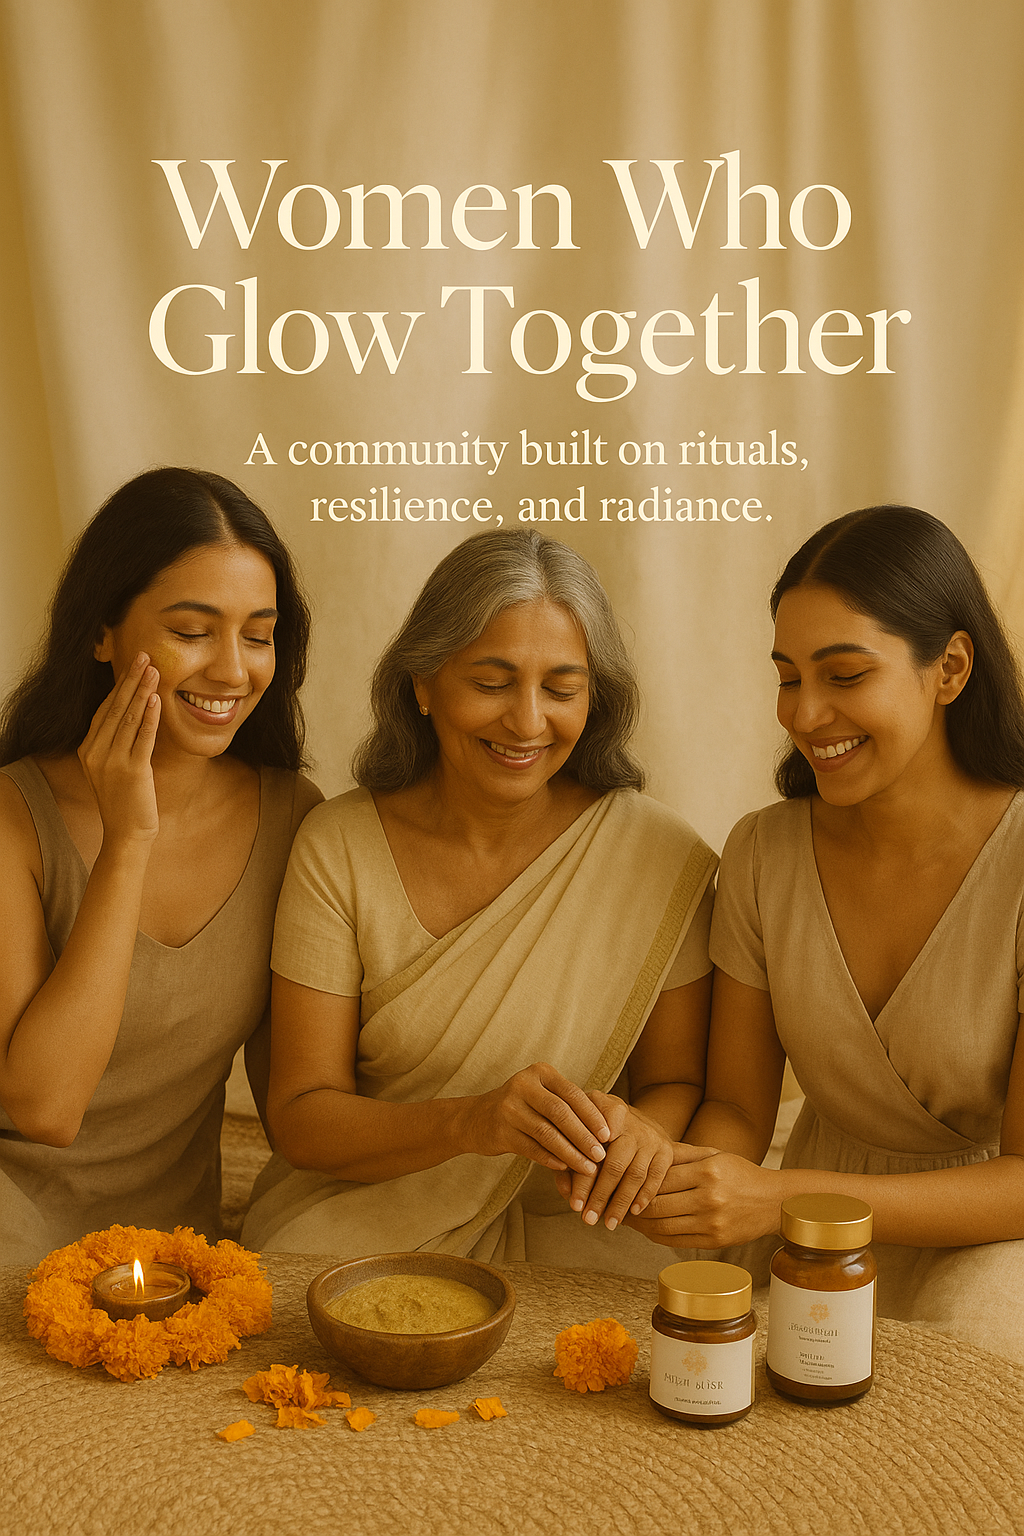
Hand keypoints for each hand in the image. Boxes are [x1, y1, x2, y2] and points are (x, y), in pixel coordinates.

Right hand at [78, 652, 160, 843]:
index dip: (120, 686)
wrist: (127, 833)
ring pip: (129, 718)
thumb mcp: (113, 768)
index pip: (105, 710)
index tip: (133, 665)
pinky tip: (156, 699)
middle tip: (145, 656)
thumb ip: (116, 743)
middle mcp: (95, 752)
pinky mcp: (132, 771)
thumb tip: (134, 713)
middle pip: (115, 708)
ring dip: (142, 691)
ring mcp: (112, 761)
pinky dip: (150, 717)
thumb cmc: (125, 800)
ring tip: (154, 670)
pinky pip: (142, 738)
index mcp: (88, 750)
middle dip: (131, 680)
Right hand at [461, 1063, 611, 1175]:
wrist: (475, 1118)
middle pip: (561, 1113)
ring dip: (571, 1153)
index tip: (609, 1135)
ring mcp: (509, 1108)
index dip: (592, 1115)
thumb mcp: (542, 1095)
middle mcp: (523, 1086)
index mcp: (539, 1072)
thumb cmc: (522, 1107)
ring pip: (547, 1134)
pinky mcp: (500, 1132)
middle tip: (601, 1155)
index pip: (572, 1094)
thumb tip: (605, 1130)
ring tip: (587, 1168)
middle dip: (584, 1136)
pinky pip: (532, 1149)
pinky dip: (551, 1160)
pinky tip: (565, 1168)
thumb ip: (568, 1105)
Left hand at [554, 1094, 674, 1229]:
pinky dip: (645, 1197)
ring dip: (621, 1203)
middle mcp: (631, 1123)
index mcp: (605, 1115)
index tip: (574, 1205)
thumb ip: (569, 1160)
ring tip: (609, 1223)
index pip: (591, 1152)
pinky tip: (633, 1213)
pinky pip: (656, 1177)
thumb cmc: (599, 1129)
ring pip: (636, 1175)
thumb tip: (566, 1193)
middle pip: (615, 1165)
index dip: (582, 1180)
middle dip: (601, 1196)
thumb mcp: (580, 1133)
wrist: (635, 1118)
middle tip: (588, 1220)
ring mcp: (651, 1137)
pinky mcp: (666, 1150)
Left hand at [622, 1142, 784, 1247]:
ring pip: (662, 1226)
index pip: (659, 1178)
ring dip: (638, 1225)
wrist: (774, 1202)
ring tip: (622, 1217)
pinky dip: (655, 1236)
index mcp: (707, 1171)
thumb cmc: (741, 1173)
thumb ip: (680, 1153)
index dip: (633, 1181)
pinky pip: (675, 1241)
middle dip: (628, 1205)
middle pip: (656, 1204)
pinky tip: (644, 1229)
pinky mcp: (714, 1241)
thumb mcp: (714, 1154)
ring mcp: (712, 1223)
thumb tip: (645, 1149)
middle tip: (609, 1203)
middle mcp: (709, 1198)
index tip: (615, 1180)